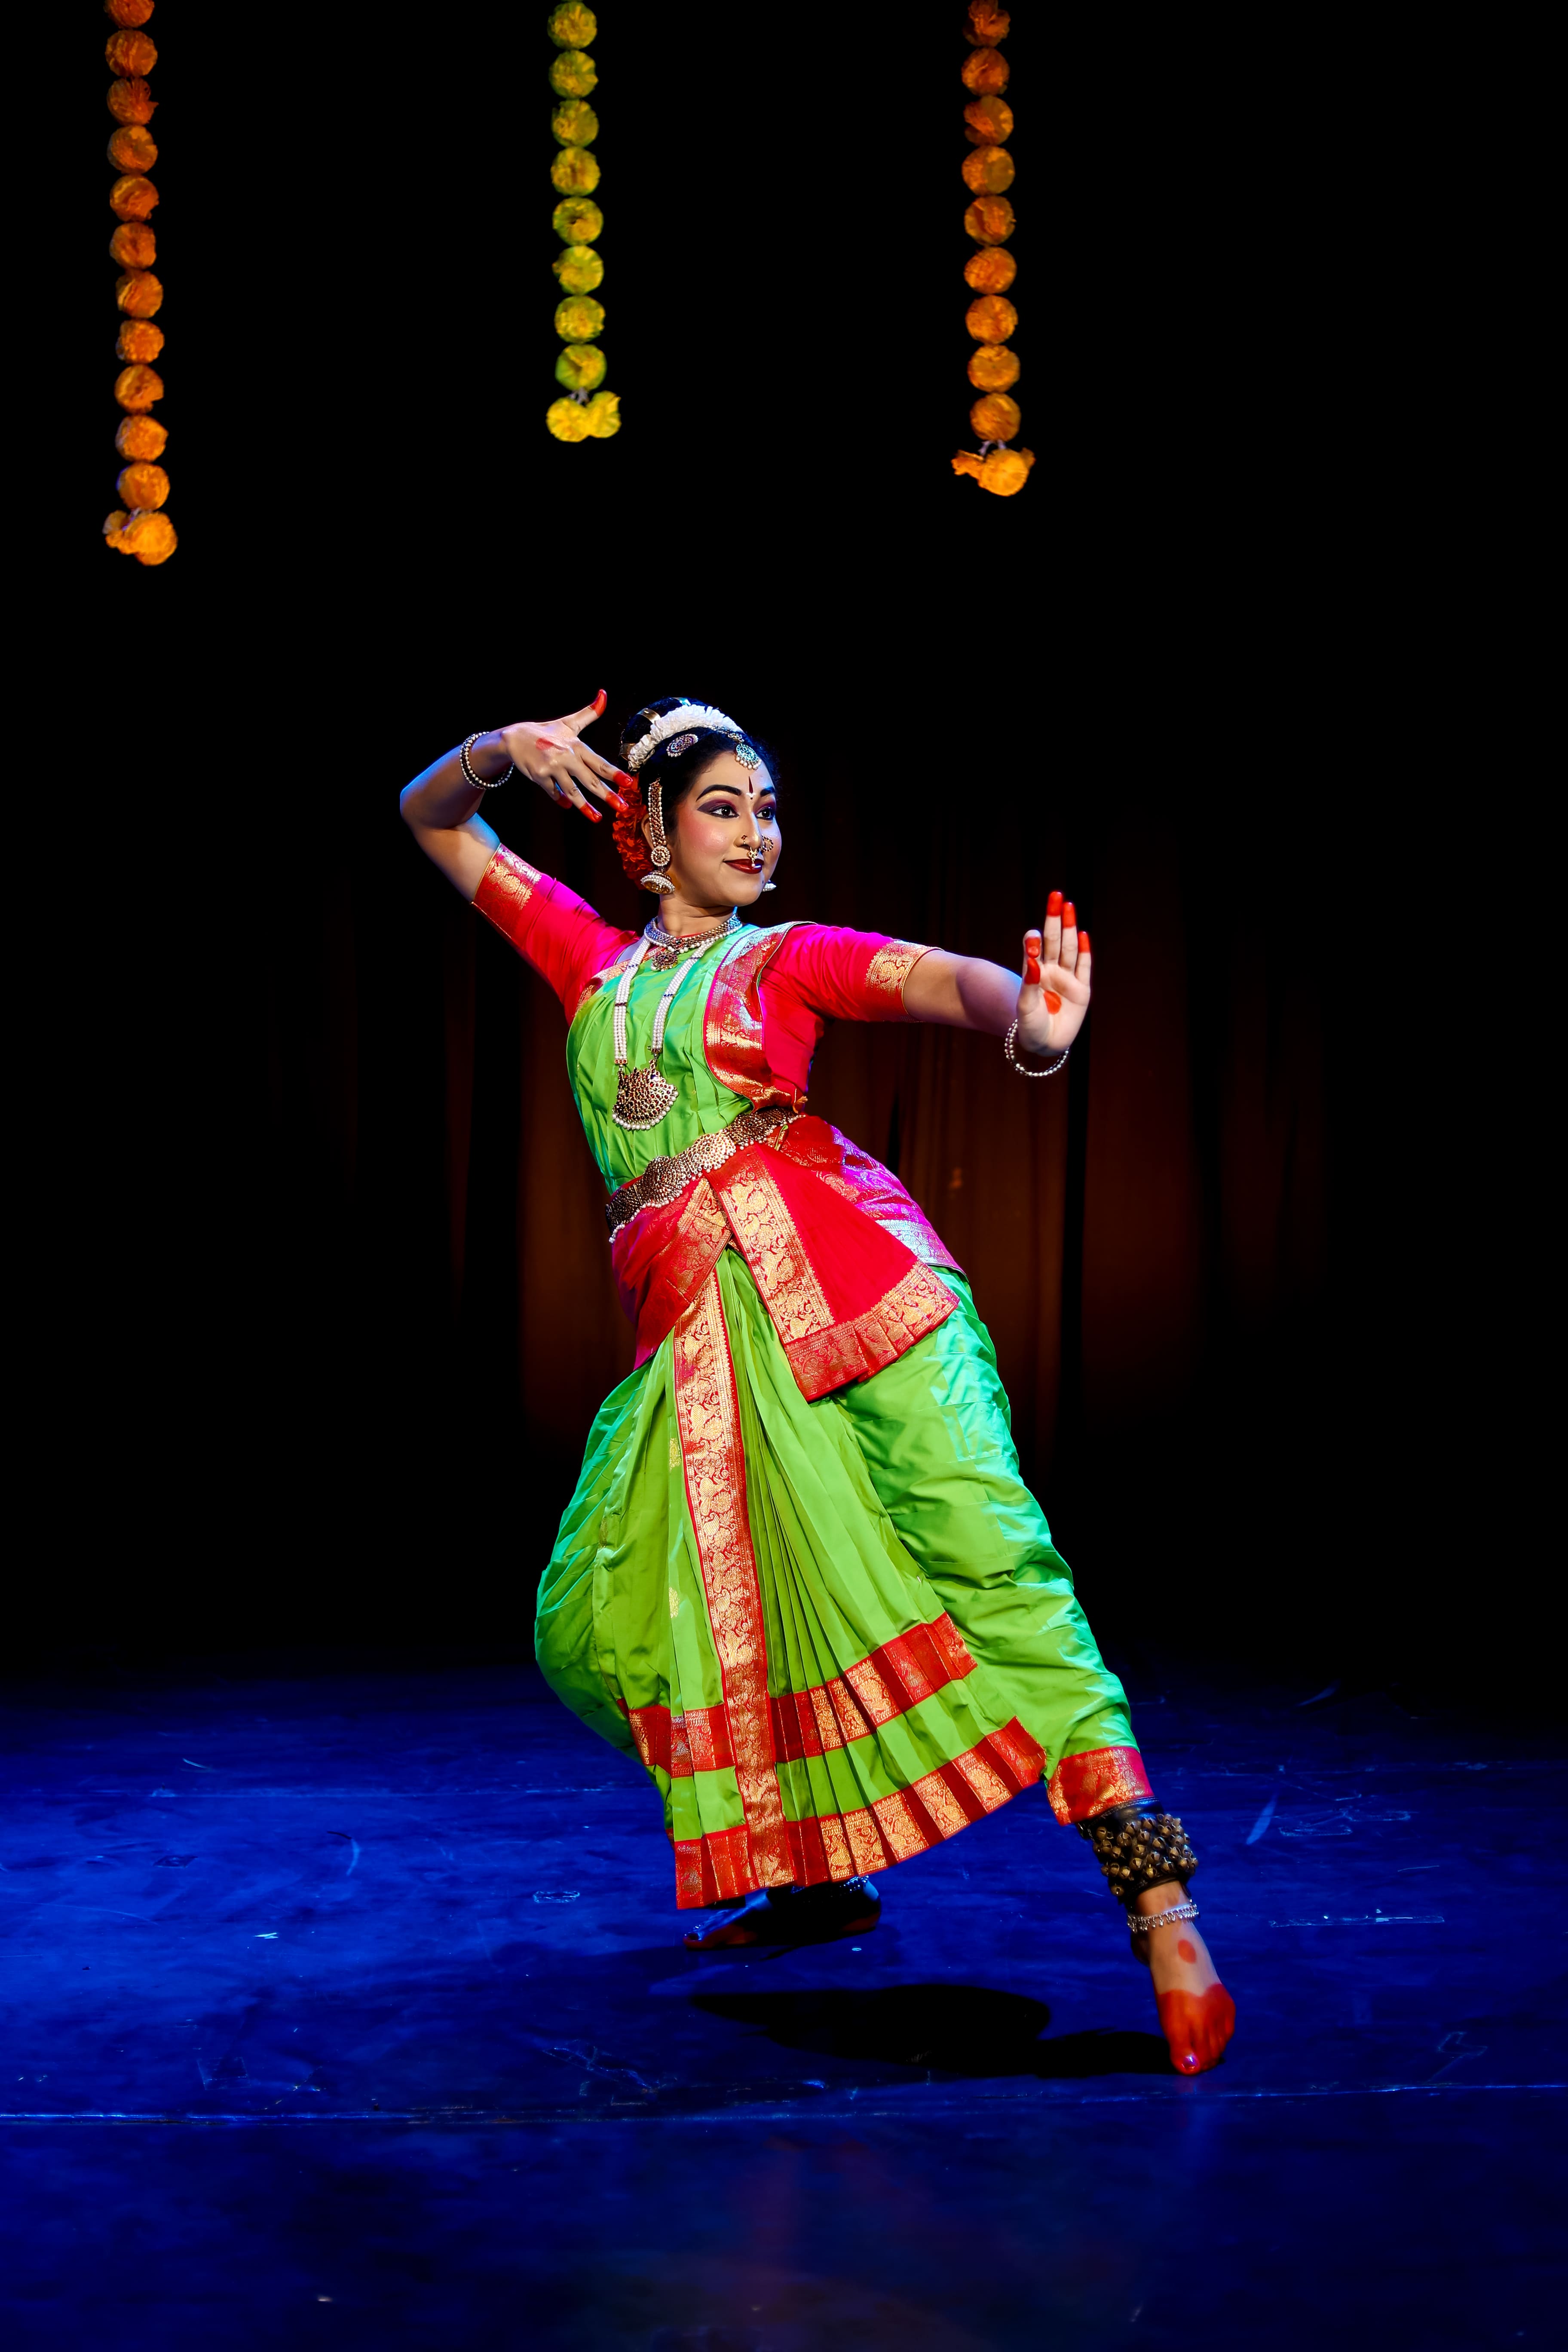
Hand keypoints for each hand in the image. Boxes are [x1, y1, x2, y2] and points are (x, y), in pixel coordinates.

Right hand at [497, 688, 633, 824]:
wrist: (515, 738)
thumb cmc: (546, 732)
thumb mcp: (569, 723)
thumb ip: (589, 713)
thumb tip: (604, 694)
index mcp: (576, 746)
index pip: (599, 762)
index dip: (615, 773)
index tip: (628, 783)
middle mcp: (566, 757)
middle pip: (590, 780)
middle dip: (607, 795)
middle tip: (622, 807)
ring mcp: (552, 768)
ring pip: (572, 791)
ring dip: (585, 806)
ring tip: (597, 817)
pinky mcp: (540, 776)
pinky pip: (554, 792)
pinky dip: (560, 800)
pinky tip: (567, 806)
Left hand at [1014, 891, 1091, 1056]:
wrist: (1044, 1043)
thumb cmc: (1028, 1024)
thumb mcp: (1025, 1004)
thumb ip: (1029, 982)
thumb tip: (1033, 960)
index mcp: (1035, 972)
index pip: (1035, 947)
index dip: (1034, 938)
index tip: (1032, 933)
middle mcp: (1051, 971)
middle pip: (1054, 940)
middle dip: (1055, 919)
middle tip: (1056, 896)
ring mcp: (1067, 979)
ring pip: (1069, 949)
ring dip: (1069, 928)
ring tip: (1068, 907)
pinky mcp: (1082, 990)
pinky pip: (1084, 967)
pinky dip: (1084, 951)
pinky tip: (1082, 934)